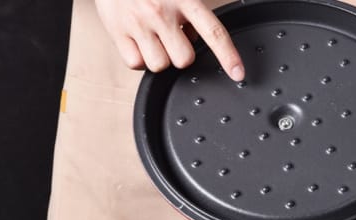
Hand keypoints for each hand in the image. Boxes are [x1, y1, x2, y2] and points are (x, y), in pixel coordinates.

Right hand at [94, 0, 244, 80]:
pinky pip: (136, 64)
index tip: (238, 74)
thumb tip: (200, 37)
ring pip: (160, 66)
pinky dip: (138, 58)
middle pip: (184, 59)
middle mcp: (161, 10)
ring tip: (151, 36)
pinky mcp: (117, 32)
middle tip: (170, 37)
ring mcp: (138, 22)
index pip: (213, 32)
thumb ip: (192, 10)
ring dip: (158, 57)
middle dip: (179, 53)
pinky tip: (137, 40)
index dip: (228, 56)